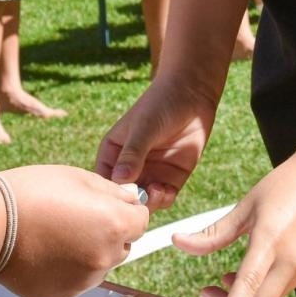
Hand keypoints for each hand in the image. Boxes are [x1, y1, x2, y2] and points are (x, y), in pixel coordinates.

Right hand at [0, 166, 149, 296]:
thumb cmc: (33, 193)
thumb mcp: (80, 177)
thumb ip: (113, 192)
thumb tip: (130, 199)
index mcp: (114, 225)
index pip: (141, 221)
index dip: (127, 210)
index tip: (109, 205)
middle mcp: (104, 258)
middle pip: (122, 246)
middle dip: (109, 232)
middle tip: (77, 217)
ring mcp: (83, 281)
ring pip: (99, 265)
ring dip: (88, 251)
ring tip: (56, 233)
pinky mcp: (61, 295)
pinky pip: (75, 280)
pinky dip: (67, 268)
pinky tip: (45, 250)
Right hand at [95, 78, 218, 210]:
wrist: (192, 93)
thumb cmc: (160, 103)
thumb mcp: (143, 127)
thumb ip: (133, 153)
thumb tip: (120, 179)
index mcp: (112, 153)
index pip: (104, 181)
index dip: (108, 194)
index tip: (118, 198)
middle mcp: (129, 168)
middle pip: (124, 196)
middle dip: (130, 203)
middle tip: (140, 200)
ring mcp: (151, 173)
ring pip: (144, 201)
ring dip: (149, 203)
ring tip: (155, 191)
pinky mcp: (171, 177)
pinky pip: (164, 197)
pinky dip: (164, 199)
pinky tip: (166, 191)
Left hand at [173, 154, 295, 296]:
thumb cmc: (287, 185)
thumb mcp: (246, 205)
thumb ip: (214, 233)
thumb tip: (179, 241)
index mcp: (271, 239)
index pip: (248, 285)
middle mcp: (291, 259)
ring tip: (213, 285)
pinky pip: (279, 290)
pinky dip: (257, 292)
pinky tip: (240, 277)